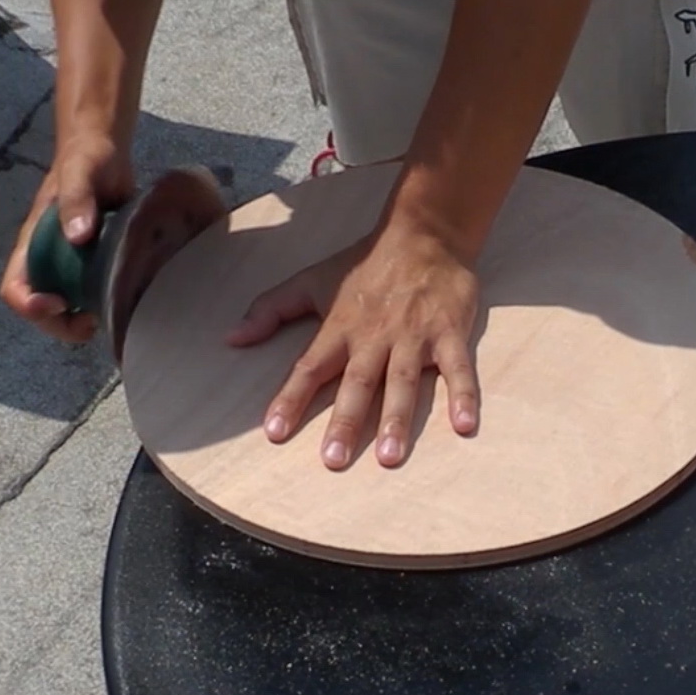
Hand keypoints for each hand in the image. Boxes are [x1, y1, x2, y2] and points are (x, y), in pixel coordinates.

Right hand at [0, 132, 133, 341]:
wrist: (106, 153)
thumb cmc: (87, 159)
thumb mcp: (82, 173)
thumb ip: (78, 200)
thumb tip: (78, 236)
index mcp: (34, 243)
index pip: (14, 287)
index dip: (29, 305)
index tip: (58, 304)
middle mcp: (48, 259)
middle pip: (38, 308)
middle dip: (58, 325)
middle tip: (90, 324)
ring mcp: (71, 264)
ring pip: (65, 308)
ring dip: (79, 322)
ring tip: (109, 317)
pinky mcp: (95, 263)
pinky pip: (91, 295)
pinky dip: (102, 307)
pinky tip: (124, 304)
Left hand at [226, 224, 481, 469]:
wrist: (425, 234)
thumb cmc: (365, 264)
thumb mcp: (311, 280)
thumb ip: (271, 309)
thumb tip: (231, 338)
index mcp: (340, 327)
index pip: (309, 368)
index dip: (290, 399)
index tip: (275, 433)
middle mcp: (375, 336)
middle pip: (357, 384)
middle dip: (345, 422)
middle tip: (333, 460)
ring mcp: (414, 336)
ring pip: (403, 383)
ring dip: (396, 419)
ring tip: (389, 456)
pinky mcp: (450, 333)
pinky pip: (458, 369)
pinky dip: (463, 396)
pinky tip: (464, 426)